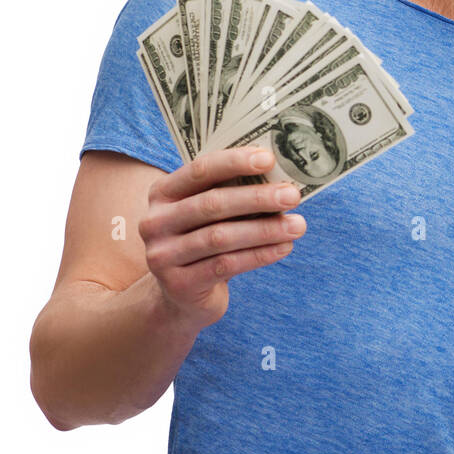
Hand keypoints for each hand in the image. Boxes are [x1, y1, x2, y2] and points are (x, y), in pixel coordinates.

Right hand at [139, 147, 306, 327]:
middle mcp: (155, 222)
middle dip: (257, 198)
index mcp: (162, 193)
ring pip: (221, 237)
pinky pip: (226, 265)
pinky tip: (284, 247)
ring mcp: (162, 255)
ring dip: (265, 230)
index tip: (270, 159)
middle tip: (292, 195)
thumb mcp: (210, 214)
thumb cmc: (205, 240)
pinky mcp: (178, 284)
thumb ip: (232, 192)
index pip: (199, 170)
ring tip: (298, 225)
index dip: (234, 162)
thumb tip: (280, 177)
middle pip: (212, 204)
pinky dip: (260, 255)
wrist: (182, 295)